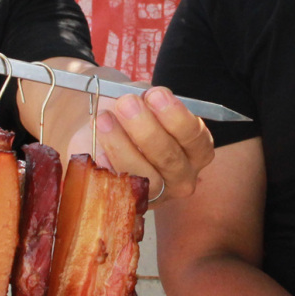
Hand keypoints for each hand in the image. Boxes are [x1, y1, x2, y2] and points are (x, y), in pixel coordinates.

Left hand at [89, 87, 216, 200]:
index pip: (195, 137)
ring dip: (121, 144)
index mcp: (196, 149)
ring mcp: (157, 193)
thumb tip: (139, 100)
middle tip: (126, 104)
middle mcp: (182, 175)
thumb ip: (145, 99)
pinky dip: (107, 166)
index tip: (154, 94)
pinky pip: (118, 187)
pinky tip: (98, 151)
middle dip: (146, 129)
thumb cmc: (133, 114)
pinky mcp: (130, 201)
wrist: (104, 130)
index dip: (176, 116)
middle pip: (169, 158)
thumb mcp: (143, 100)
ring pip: (143, 175)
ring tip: (104, 119)